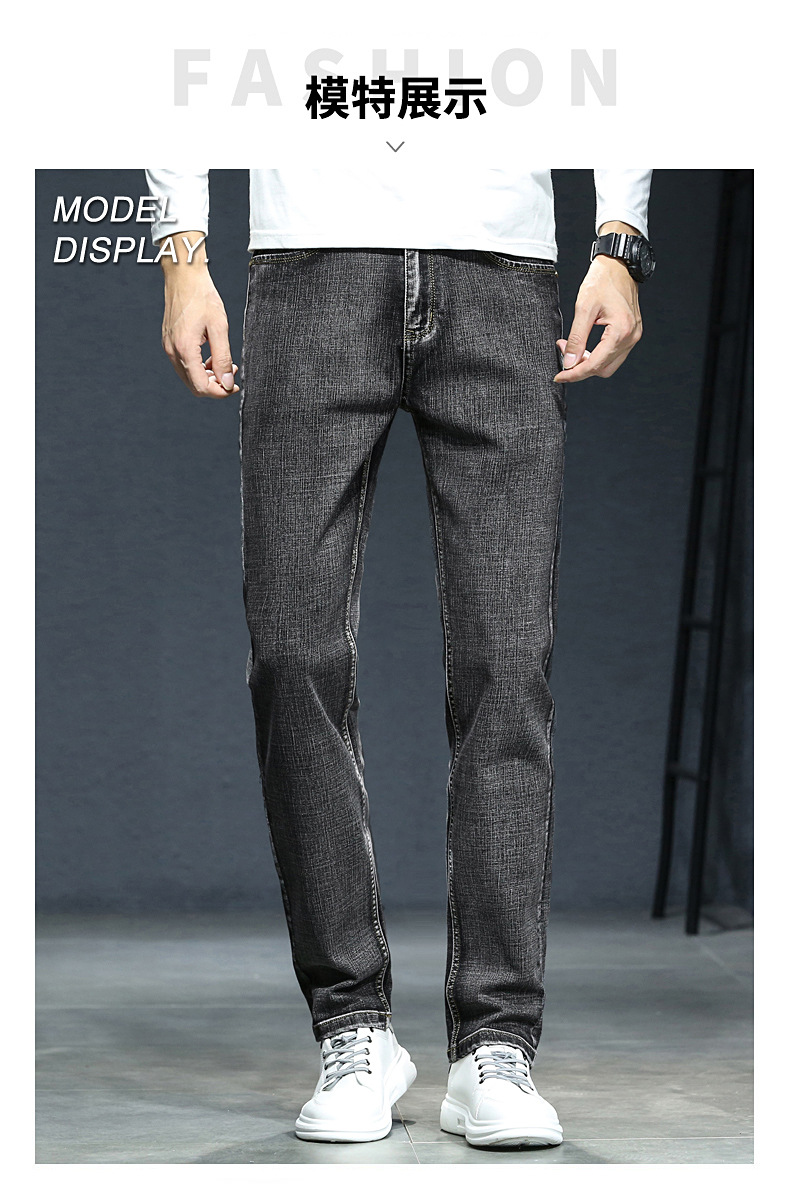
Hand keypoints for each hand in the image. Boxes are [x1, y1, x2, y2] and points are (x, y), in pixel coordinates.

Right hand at [159, 234, 238, 398]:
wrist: (184, 276)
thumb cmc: (202, 296)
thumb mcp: (219, 327)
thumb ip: (223, 358)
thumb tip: (227, 383)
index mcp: (185, 349)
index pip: (201, 386)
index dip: (220, 392)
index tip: (234, 387)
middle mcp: (172, 351)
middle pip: (193, 385)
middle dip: (215, 385)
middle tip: (232, 375)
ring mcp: (168, 347)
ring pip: (189, 376)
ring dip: (207, 376)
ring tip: (225, 363)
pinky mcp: (169, 341)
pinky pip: (184, 364)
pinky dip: (199, 366)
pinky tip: (212, 356)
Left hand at [554, 229, 642, 384]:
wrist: (618, 266)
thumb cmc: (602, 281)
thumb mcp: (583, 308)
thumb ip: (576, 338)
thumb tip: (569, 362)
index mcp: (621, 331)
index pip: (594, 364)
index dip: (574, 373)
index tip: (559, 375)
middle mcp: (631, 337)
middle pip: (602, 369)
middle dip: (580, 367)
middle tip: (563, 353)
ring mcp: (633, 336)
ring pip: (608, 365)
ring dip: (588, 362)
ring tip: (571, 348)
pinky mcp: (631, 334)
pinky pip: (613, 355)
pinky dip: (597, 355)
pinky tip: (584, 345)